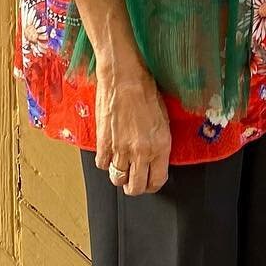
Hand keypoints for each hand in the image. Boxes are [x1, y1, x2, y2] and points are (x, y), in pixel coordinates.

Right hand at [95, 61, 170, 195]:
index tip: (150, 182)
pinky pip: (102, 165)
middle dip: (135, 187)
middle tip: (135, 180)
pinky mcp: (103, 143)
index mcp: (160, 146)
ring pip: (117, 179)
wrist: (124, 78)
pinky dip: (105, 162)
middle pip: (135, 187)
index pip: (157, 180)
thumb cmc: (146, 92)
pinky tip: (110, 153)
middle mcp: (141, 152)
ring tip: (122, 167)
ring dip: (120, 176)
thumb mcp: (164, 120)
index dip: (153, 185)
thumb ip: (159, 143)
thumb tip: (155, 158)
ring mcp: (120, 149)